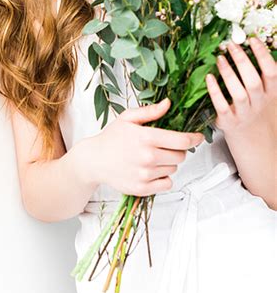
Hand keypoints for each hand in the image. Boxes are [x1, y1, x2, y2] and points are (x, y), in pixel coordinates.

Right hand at [81, 98, 204, 196]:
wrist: (94, 160)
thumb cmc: (111, 137)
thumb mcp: (128, 118)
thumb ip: (150, 111)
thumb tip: (169, 103)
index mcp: (146, 137)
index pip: (182, 141)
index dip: (194, 139)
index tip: (197, 137)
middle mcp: (147, 157)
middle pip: (180, 156)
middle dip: (177, 150)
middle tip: (164, 146)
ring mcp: (145, 175)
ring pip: (173, 169)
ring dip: (168, 163)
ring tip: (152, 158)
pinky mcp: (142, 189)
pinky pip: (167, 184)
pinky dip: (163, 178)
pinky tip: (151, 171)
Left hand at [205, 36, 276, 134]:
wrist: (254, 141)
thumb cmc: (257, 110)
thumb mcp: (268, 94)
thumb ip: (263, 75)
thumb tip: (253, 45)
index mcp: (271, 93)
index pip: (272, 72)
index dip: (263, 55)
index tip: (252, 39)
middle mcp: (259, 103)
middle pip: (254, 81)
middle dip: (242, 61)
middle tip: (231, 45)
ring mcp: (244, 114)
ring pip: (238, 93)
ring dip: (228, 74)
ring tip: (220, 58)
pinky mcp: (229, 122)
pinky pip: (221, 106)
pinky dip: (215, 92)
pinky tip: (209, 78)